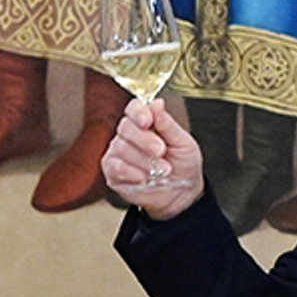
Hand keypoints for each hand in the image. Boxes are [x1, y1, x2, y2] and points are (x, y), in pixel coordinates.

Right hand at [102, 99, 204, 219]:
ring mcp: (119, 153)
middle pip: (126, 127)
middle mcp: (129, 135)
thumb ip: (168, 124)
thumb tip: (157, 103)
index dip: (138, 112)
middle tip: (161, 151)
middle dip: (144, 140)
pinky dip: (130, 172)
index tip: (148, 121)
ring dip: (143, 160)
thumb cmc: (183, 165)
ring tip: (161, 170)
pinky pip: (114, 167)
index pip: (134, 109)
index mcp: (146, 123)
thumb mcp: (183, 143)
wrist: (182, 194)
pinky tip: (143, 177)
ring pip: (121, 148)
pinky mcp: (113, 173)